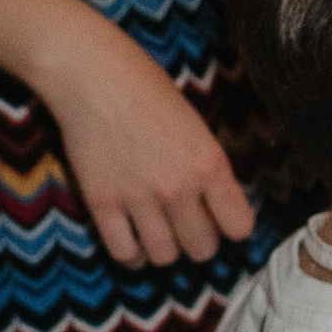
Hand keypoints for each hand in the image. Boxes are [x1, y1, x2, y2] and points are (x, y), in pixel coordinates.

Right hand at [38, 18, 254, 267]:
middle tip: (186, 226)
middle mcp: (178, 187)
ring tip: (158, 232)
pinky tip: (133, 241)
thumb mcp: (194, 124)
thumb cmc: (144, 88)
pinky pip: (124, 253)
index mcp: (209, 164)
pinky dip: (132, 255)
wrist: (91, 75)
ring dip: (165, 249)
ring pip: (165, 257)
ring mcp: (138, 198)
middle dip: (198, 241)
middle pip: (202, 249)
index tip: (219, 219)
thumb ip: (206, 166)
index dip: (231, 226)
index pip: (239, 227)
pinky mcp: (102, 203)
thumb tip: (212, 204)